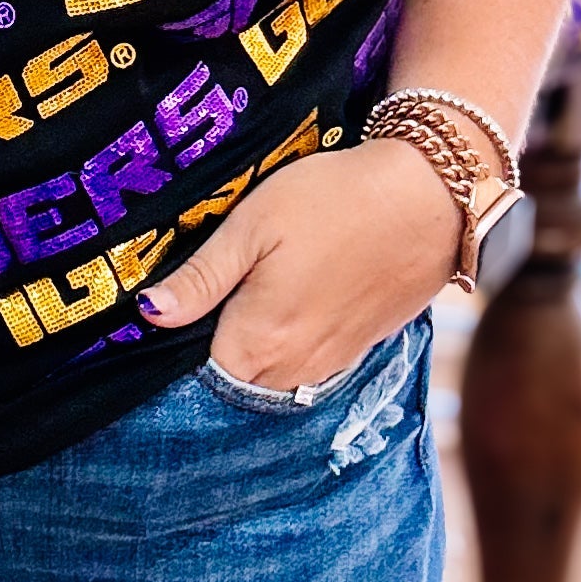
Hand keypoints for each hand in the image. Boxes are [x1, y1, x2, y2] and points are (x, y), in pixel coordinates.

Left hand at [138, 138, 459, 391]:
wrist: (431, 199)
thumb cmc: (334, 202)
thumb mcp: (253, 226)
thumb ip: (201, 277)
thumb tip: (149, 313)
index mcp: (259, 342)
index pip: (197, 374)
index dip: (178, 348)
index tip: (172, 316)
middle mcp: (295, 369)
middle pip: (234, 383)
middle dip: (214, 356)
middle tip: (207, 304)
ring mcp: (331, 363)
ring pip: (272, 379)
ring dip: (254, 355)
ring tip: (247, 301)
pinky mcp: (359, 349)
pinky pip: (308, 367)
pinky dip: (290, 349)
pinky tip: (290, 306)